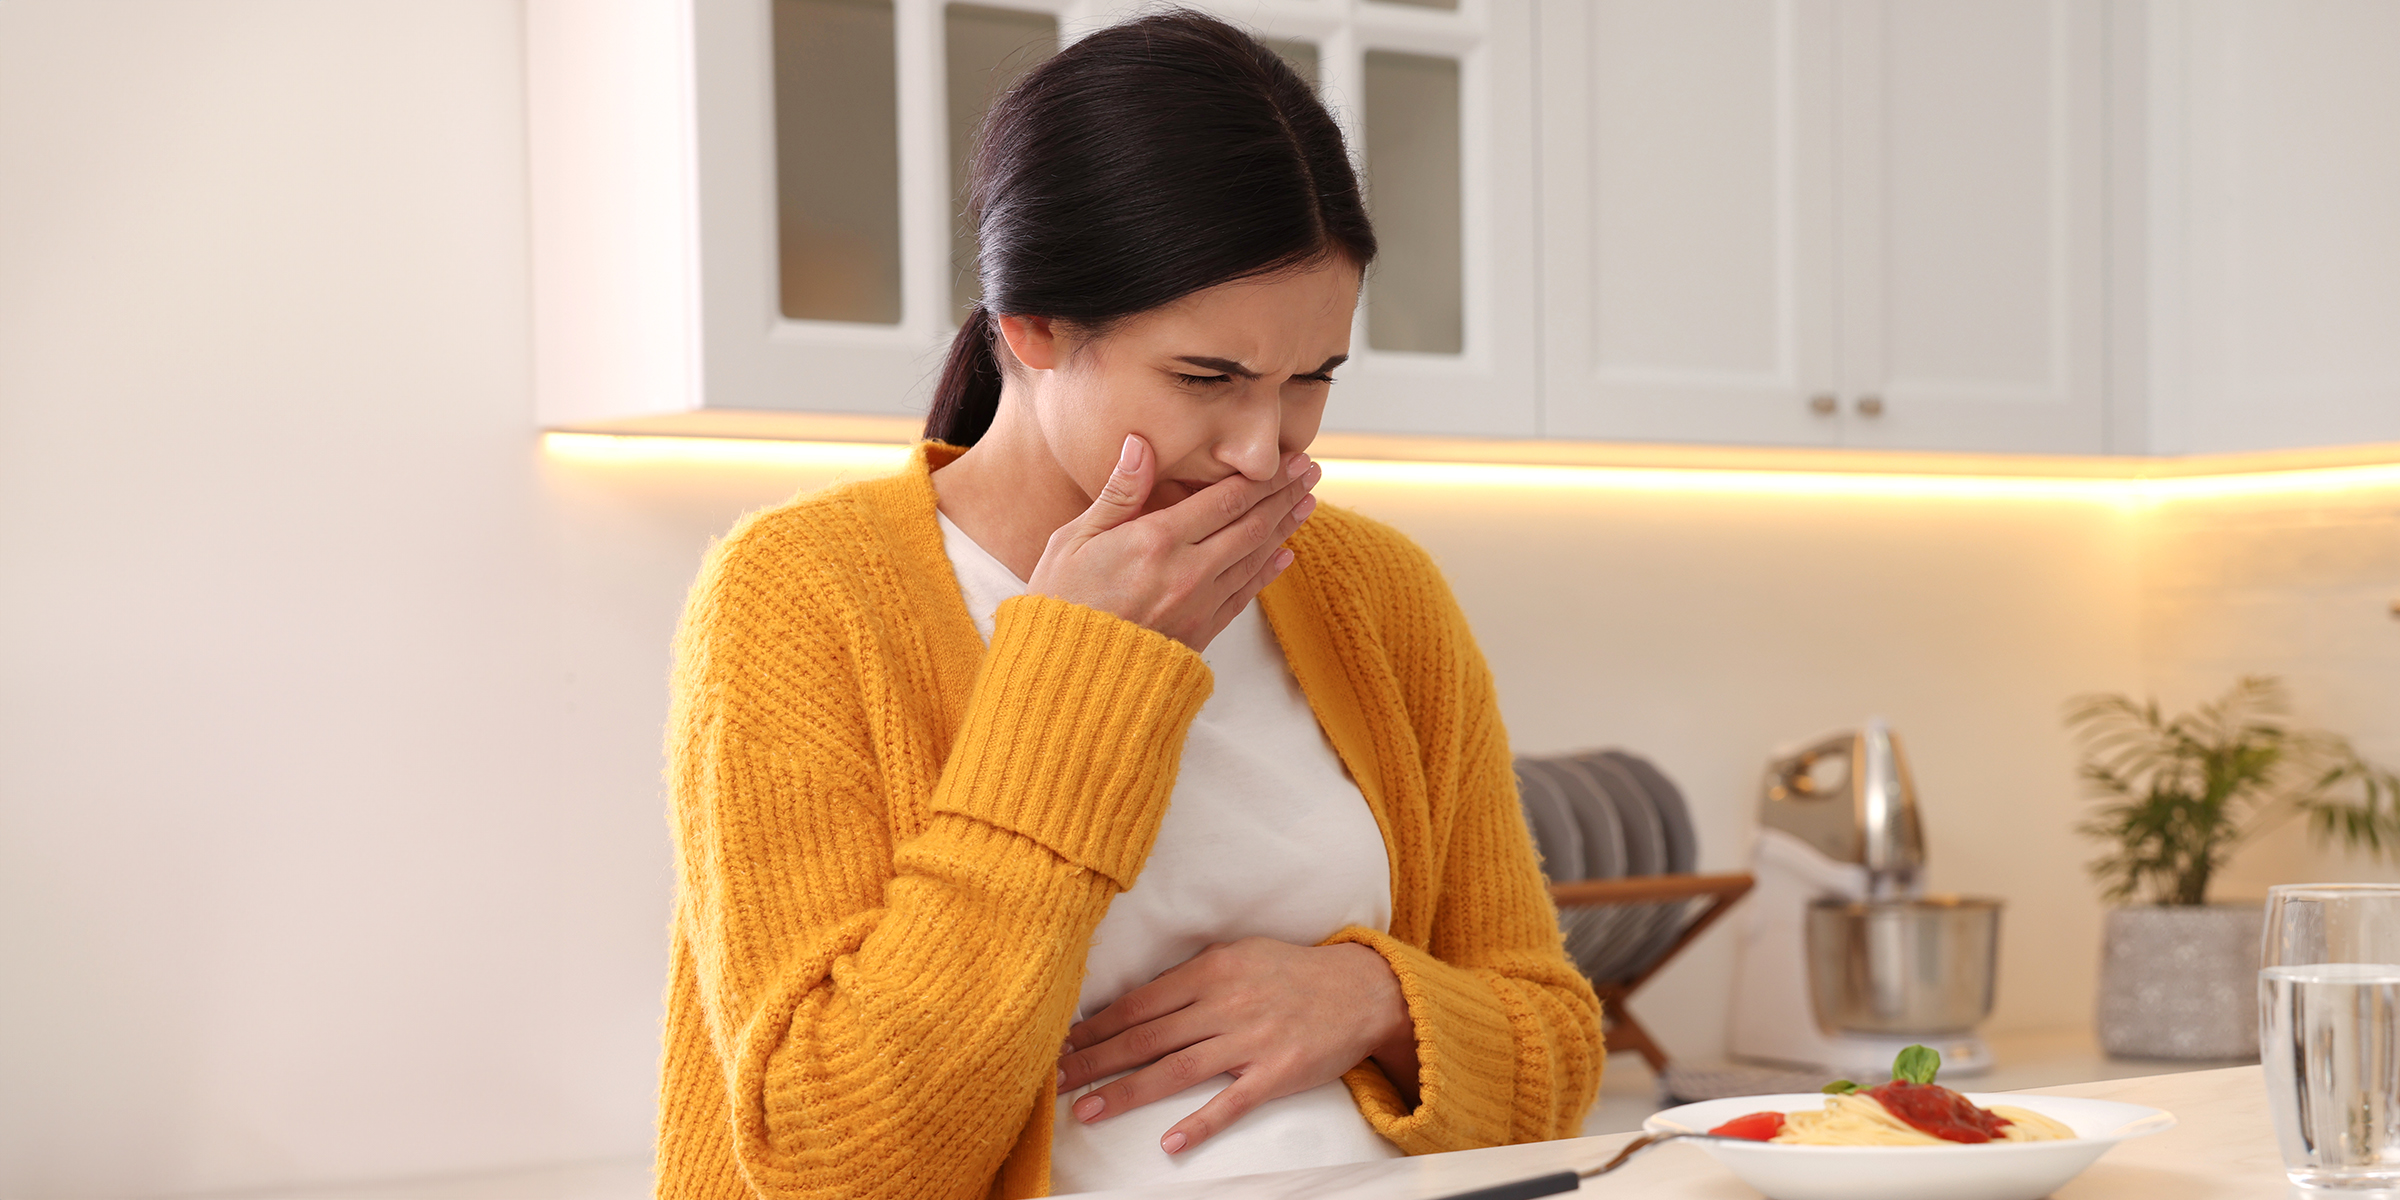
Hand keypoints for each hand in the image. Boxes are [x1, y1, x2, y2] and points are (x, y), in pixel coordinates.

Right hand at [1025, 435, 1318, 652]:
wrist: (1069, 676)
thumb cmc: (1062, 602)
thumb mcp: (1074, 539)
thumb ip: (1118, 492)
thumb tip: (1140, 443)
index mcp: (1156, 541)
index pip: (1225, 500)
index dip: (1263, 478)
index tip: (1290, 460)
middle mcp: (1188, 571)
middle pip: (1250, 525)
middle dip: (1283, 496)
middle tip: (1310, 472)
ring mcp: (1199, 604)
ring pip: (1254, 558)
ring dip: (1284, 528)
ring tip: (1306, 504)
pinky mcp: (1201, 633)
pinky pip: (1244, 595)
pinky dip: (1267, 572)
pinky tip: (1284, 556)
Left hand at [1055, 938, 1419, 1155]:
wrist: (1361, 990)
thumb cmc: (1291, 972)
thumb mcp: (1238, 956)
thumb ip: (1192, 978)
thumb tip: (1136, 1001)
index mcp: (1210, 971)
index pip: (1138, 1004)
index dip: (1096, 1026)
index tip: (1062, 1043)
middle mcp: (1224, 1004)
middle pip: (1145, 1038)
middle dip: (1094, 1060)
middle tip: (1054, 1080)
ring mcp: (1250, 1041)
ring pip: (1176, 1070)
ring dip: (1127, 1093)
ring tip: (1088, 1111)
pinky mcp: (1276, 1073)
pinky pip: (1231, 1103)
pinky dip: (1199, 1124)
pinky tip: (1169, 1143)